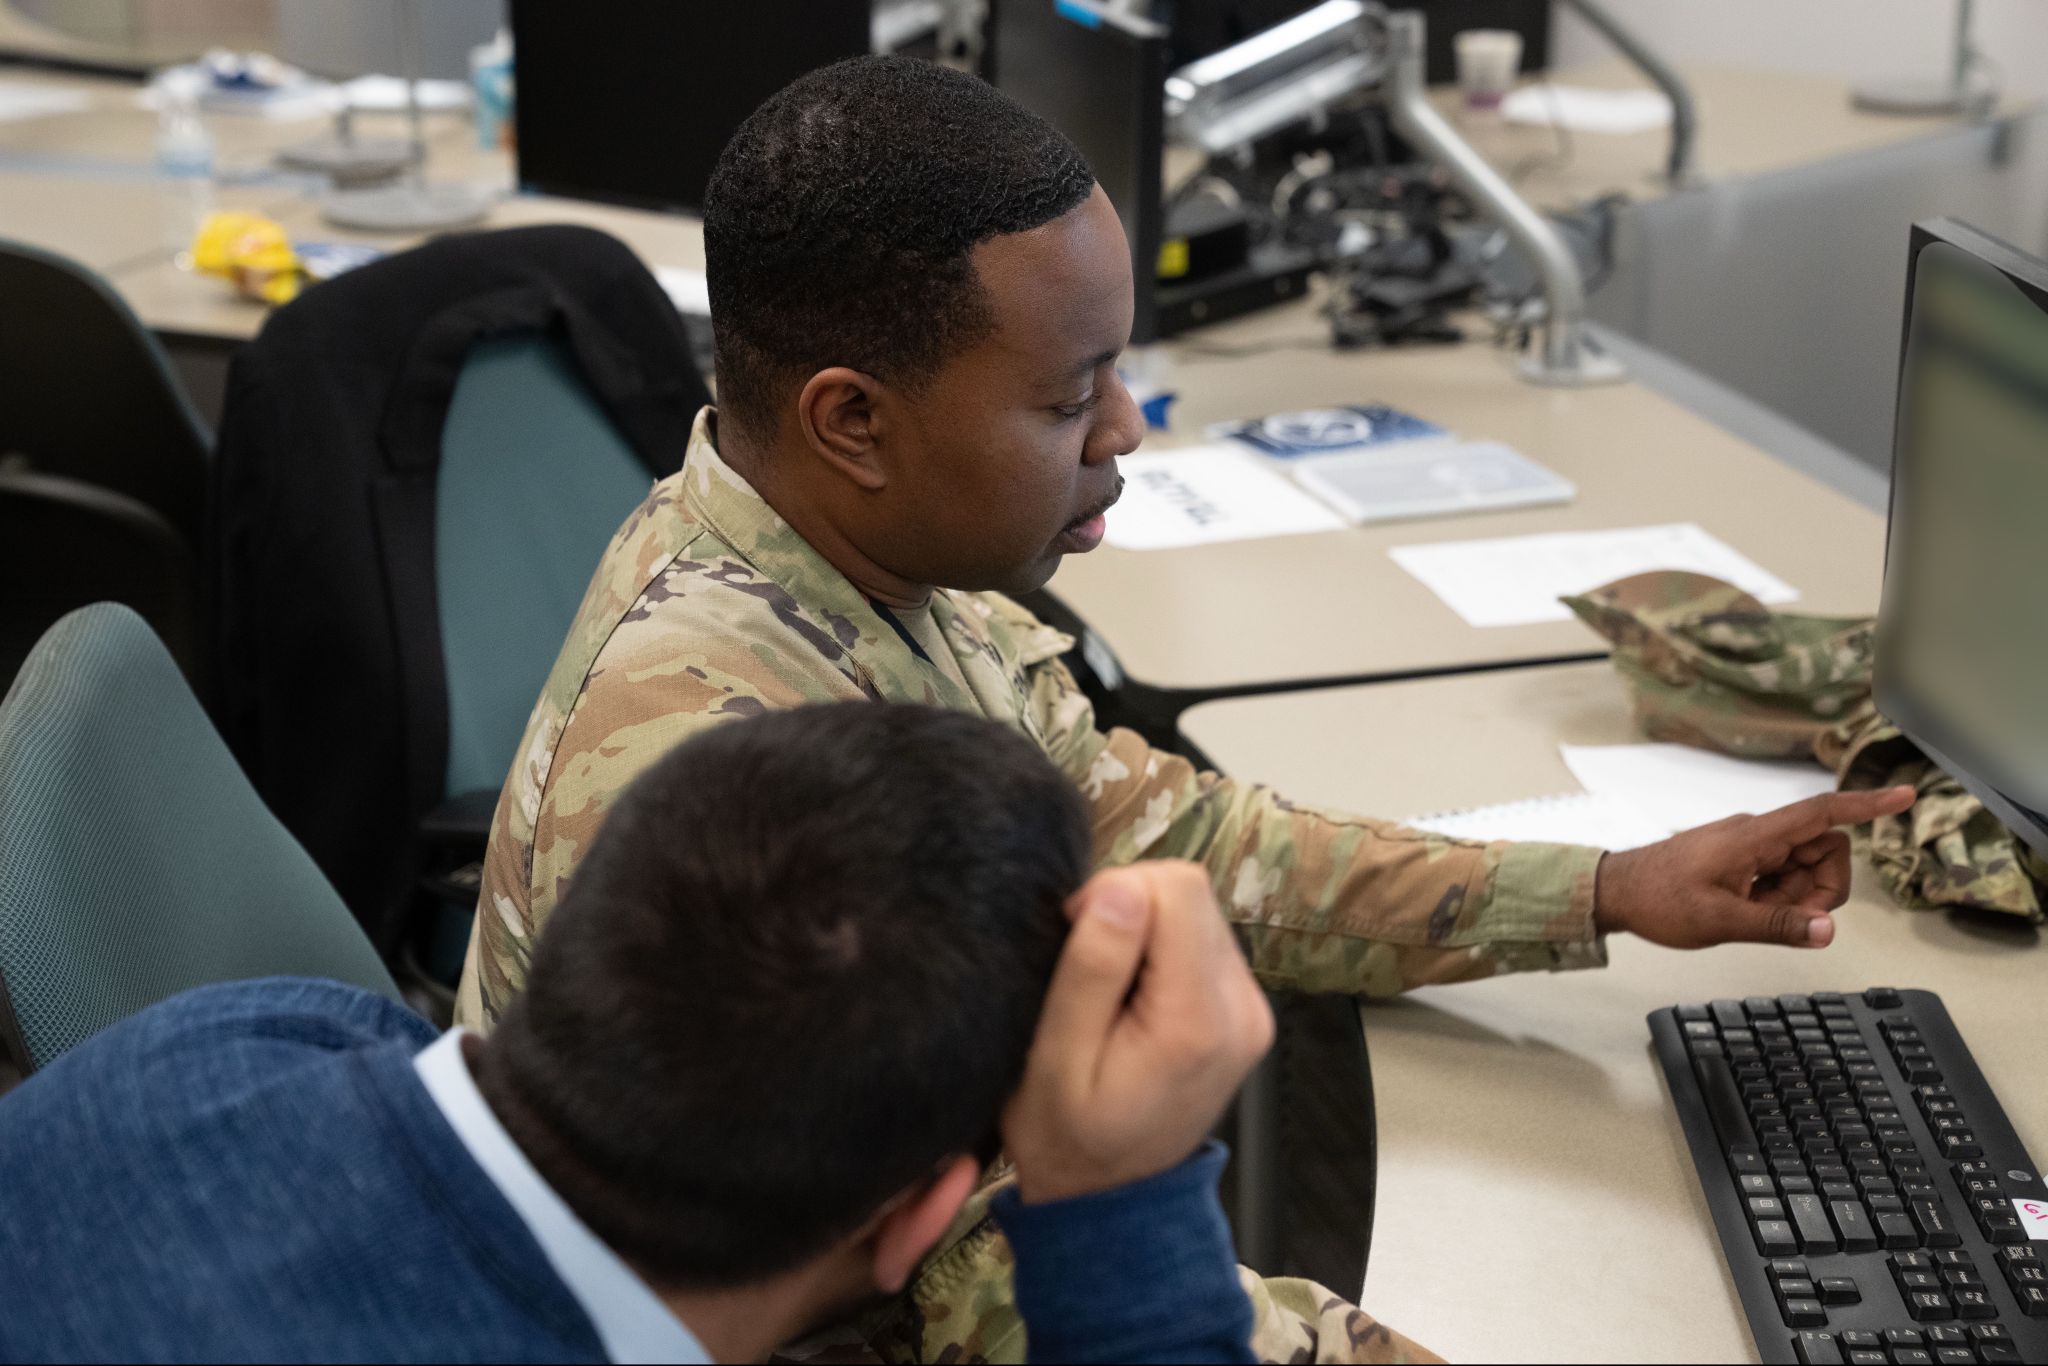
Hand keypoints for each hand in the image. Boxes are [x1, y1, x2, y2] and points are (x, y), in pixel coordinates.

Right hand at [1001, 861, 1274, 1205]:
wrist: (1113, 1198)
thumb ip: (1092, 970)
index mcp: (1197, 1018)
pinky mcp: (1247, 1008)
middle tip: (1086, 968)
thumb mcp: (1055, 1057)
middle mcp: (1243, 1006)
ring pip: (1198, 910)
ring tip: (1109, 988)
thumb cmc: (1065, 1133)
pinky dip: (1162, 948)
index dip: (1116, 893)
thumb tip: (1119, 888)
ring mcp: (1252, 1007)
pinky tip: (1134, 995)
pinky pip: (1204, 939)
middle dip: (1129, 908)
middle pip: (1191, 893)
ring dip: (1146, 929)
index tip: (1076, 940)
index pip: (1177, 889)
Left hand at [1593, 786, 1915, 948]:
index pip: (1822, 813)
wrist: (1616, 892)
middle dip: (1819, 889)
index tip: (1904, 797)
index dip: (1866, 805)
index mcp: (1755, 837)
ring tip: (1752, 916)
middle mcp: (1758, 835)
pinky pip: (1781, 879)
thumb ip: (1778, 926)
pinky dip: (1777, 901)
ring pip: (1805, 870)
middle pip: (1824, 852)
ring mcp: (1750, 849)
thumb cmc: (1659, 899)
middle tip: (1783, 918)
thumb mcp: (1721, 921)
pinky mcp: (1742, 863)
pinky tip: (1746, 913)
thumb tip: (1828, 930)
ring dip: (1796, 900)